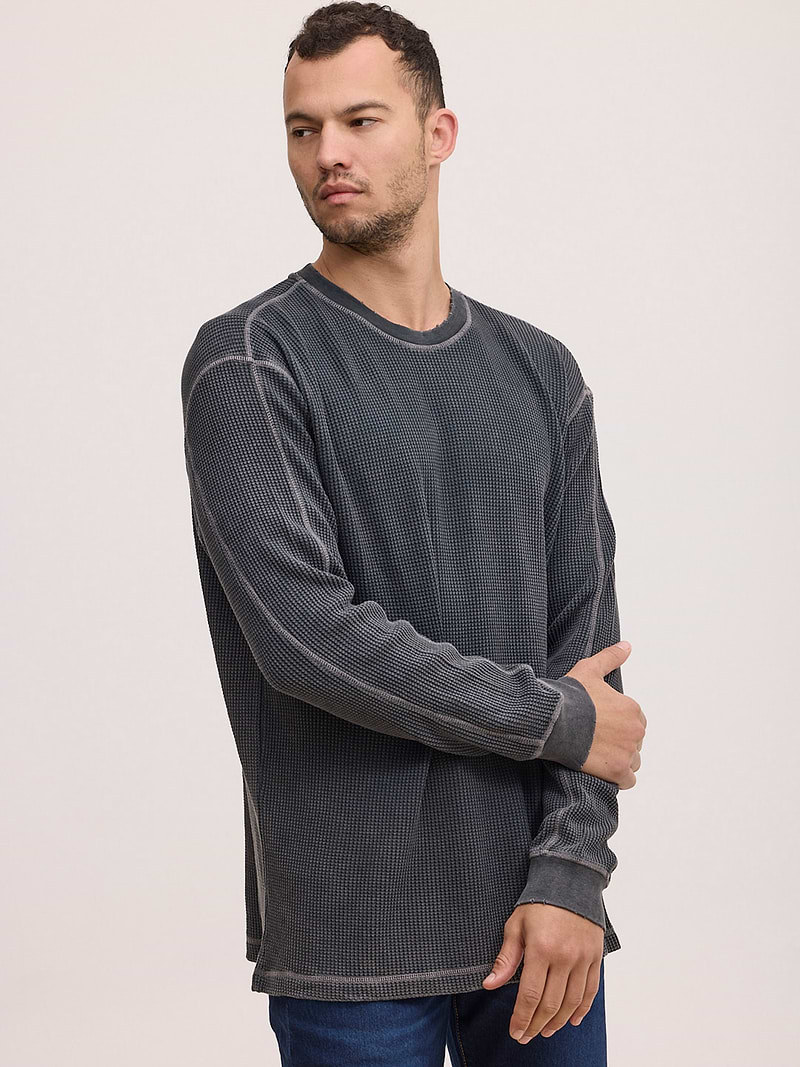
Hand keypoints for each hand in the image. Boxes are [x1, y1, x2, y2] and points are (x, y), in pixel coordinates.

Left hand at [483, 902, 603, 1042]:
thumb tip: (490, 985)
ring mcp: (582, 959)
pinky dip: (581, 1009)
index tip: (515, 1032)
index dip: (522, 1018)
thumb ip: (506, 958)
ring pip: (571, 1002)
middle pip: (551, 1004)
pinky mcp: (595, 957)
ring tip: (545, 1031)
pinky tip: (572, 1020)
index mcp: (541, 949)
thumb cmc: (539, 902)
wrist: (571, 881)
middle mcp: (564, 957)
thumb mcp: (516, 925)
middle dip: (536, 1024)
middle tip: (526, 1036)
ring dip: (558, 1022)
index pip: (530, 995)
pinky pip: (590, 991)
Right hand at [567, 641, 645, 788]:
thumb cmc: (570, 695)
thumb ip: (610, 657)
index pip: (635, 721)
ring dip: (620, 760)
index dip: (618, 723)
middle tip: (596, 739)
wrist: (554, 720)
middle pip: (634, 742)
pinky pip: (628, 780)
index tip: (601, 724)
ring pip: (633, 761)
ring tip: (598, 755)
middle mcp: (636, 731)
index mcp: (632, 708)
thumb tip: (627, 645)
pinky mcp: (617, 771)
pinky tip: (602, 770)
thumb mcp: (589, 670)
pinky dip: (618, 778)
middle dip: (620, 742)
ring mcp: (628, 752)